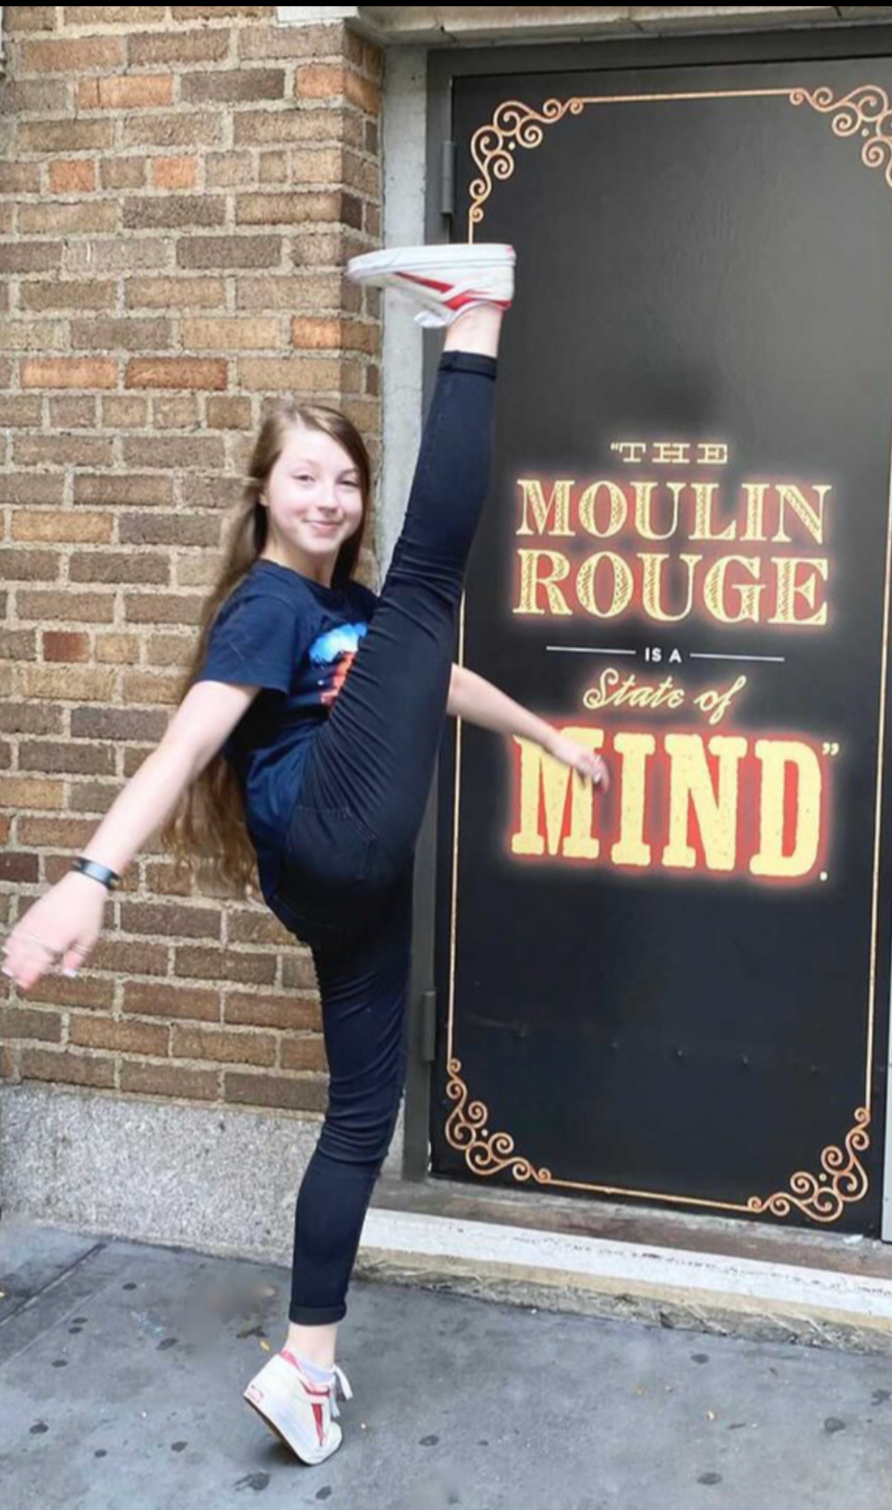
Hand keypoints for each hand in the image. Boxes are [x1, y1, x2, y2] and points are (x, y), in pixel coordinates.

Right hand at [1, 873, 109, 992]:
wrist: (83, 884)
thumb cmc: (89, 911)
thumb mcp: (88, 938)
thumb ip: (76, 957)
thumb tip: (67, 972)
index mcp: (58, 940)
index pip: (40, 962)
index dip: (30, 974)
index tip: (25, 984)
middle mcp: (44, 932)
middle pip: (26, 954)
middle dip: (19, 968)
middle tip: (14, 979)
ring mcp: (37, 921)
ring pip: (19, 943)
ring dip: (13, 957)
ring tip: (8, 969)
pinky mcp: (34, 912)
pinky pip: (19, 929)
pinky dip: (13, 940)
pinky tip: (9, 948)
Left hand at [546, 732, 609, 790]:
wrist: (550, 741)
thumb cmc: (562, 750)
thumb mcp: (575, 762)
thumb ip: (587, 770)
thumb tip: (599, 778)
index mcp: (589, 756)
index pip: (602, 769)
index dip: (605, 780)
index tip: (605, 790)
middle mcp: (587, 756)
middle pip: (598, 770)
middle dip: (600, 782)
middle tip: (601, 793)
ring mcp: (580, 757)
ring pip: (590, 772)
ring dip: (593, 781)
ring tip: (593, 792)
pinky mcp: (573, 759)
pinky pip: (582, 771)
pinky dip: (584, 779)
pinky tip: (582, 787)